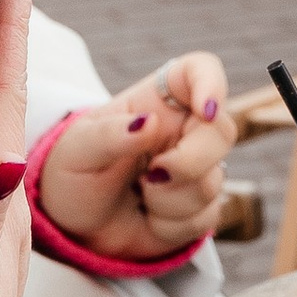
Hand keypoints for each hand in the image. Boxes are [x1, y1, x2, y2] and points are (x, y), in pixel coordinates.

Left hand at [30, 53, 230, 265]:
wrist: (74, 227)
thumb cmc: (74, 175)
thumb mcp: (78, 150)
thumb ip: (110, 135)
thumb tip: (148, 122)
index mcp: (157, 101)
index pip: (200, 70)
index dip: (212, 83)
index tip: (205, 110)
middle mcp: (183, 130)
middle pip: (222, 131)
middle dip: (189, 162)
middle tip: (151, 175)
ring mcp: (195, 169)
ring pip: (213, 182)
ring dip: (169, 200)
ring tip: (139, 194)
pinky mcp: (199, 207)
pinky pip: (207, 217)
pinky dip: (171, 226)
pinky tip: (148, 218)